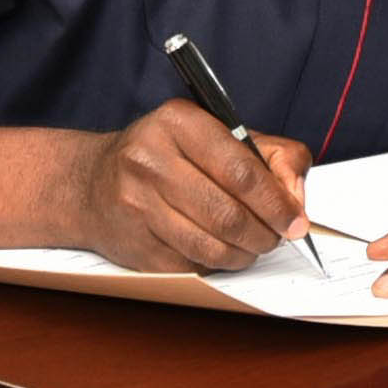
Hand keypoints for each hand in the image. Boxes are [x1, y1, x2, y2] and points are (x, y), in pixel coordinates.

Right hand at [68, 99, 314, 271]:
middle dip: (264, 233)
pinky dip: (215, 264)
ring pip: (211, 245)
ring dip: (244, 254)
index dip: (277, 202)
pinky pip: (191, 264)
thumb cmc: (167, 156)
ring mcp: (137, 204)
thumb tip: (295, 198)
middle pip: (228, 213)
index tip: (296, 221)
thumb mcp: (217, 134)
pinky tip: (218, 250)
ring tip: (251, 246)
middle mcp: (150, 159)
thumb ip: (270, 155)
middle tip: (277, 238)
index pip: (241, 169)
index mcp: (178, 122)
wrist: (91, 183)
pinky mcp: (133, 244)